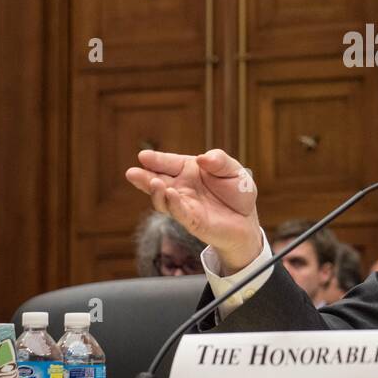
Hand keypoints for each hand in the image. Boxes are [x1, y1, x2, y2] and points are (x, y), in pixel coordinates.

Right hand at [125, 149, 262, 273]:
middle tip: (131, 173)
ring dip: (156, 192)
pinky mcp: (192, 221)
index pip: (168, 163)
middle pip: (157, 181)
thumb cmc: (236, 192)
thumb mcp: (233, 170)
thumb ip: (219, 161)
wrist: (246, 220)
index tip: (143, 156)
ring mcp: (184, 205)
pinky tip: (170, 194)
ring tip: (154, 182)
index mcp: (188, 170)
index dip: (155, 160)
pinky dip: (173, 204)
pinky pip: (179, 213)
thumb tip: (202, 158)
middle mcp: (181, 187)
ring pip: (163, 200)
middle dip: (144, 177)